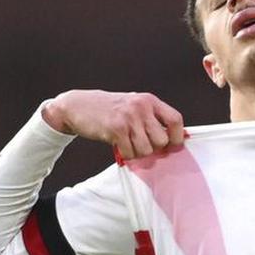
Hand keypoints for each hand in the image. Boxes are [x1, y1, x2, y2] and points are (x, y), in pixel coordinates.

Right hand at [41, 90, 184, 158]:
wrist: (78, 106)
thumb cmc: (108, 109)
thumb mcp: (134, 106)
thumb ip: (152, 119)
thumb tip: (172, 140)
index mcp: (149, 100)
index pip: (175, 120)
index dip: (176, 137)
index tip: (171, 145)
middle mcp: (141, 106)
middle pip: (162, 140)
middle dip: (153, 148)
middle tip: (140, 144)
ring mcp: (129, 117)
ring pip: (147, 149)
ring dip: (137, 153)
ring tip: (128, 144)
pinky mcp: (116, 128)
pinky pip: (130, 152)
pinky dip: (125, 154)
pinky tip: (118, 145)